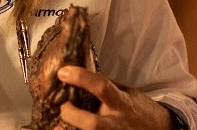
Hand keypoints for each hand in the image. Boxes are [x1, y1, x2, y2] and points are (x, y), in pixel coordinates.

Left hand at [55, 66, 174, 129]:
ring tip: (58, 127)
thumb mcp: (125, 92)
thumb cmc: (138, 108)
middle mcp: (117, 123)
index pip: (101, 87)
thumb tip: (76, 74)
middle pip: (92, 124)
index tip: (63, 73)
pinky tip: (68, 129)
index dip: (80, 78)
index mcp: (121, 103)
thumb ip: (103, 86)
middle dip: (72, 116)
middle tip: (64, 108)